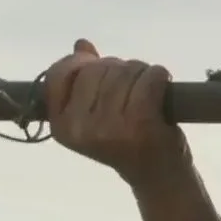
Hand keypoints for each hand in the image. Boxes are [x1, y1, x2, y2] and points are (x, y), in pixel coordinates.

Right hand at [43, 39, 189, 189]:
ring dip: (141, 71)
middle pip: (96, 69)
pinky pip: (147, 80)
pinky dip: (158, 75)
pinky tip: (162, 82)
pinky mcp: (139, 123)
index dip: (79, 61)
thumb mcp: (95, 117)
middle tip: (134, 81)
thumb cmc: (126, 144)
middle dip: (118, 67)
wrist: (158, 176)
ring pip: (124, 72)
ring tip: (148, 87)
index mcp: (61, 126)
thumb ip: (84, 81)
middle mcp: (80, 127)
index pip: (58, 76)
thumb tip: (81, 44)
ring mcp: (109, 127)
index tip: (98, 63)